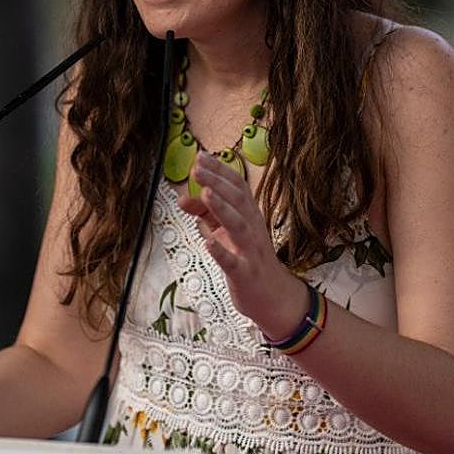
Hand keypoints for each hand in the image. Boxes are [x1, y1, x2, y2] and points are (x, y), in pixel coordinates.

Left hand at [178, 152, 307, 339]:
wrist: (271, 296)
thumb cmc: (246, 256)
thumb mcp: (224, 231)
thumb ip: (205, 213)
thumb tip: (182, 198)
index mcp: (249, 214)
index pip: (237, 186)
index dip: (220, 170)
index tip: (201, 157)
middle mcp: (252, 228)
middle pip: (237, 200)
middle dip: (217, 182)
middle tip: (196, 168)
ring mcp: (250, 251)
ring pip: (239, 226)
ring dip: (222, 209)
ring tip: (206, 193)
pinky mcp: (245, 274)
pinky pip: (234, 263)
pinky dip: (222, 252)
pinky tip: (208, 243)